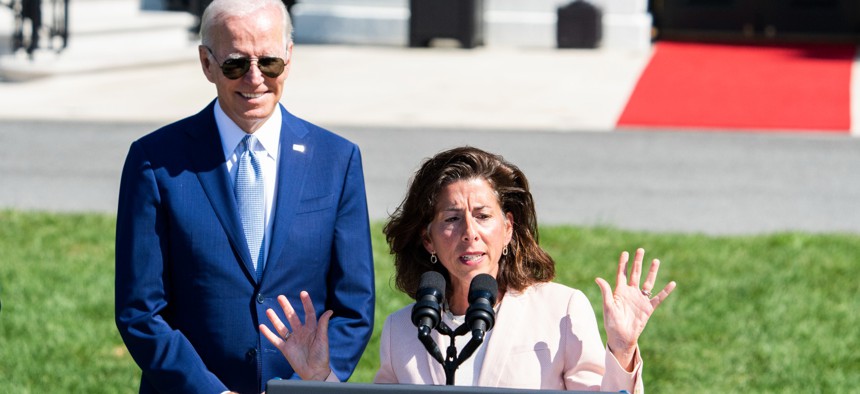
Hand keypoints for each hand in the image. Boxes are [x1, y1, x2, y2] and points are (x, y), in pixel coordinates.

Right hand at [259, 291, 332, 380]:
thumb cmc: (321, 355)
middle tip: (280, 297)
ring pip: (282, 327)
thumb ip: (323, 325)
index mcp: (311, 329)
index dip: (306, 303)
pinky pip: (275, 339)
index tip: (303, 293)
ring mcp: (292, 340)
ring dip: (275, 319)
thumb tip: (329, 311)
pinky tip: (262, 326)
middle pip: (292, 317)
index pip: (309, 313)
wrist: (314, 372)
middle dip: (286, 307)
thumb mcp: (323, 339)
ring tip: (268, 310)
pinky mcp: (285, 348)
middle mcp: (301, 332)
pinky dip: (268, 333)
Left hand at [595, 248, 675, 370]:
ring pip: (648, 282)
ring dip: (652, 272)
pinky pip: (658, 297)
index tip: (625, 252)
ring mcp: (640, 299)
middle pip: (635, 274)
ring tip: (656, 260)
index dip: (623, 264)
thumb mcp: (608, 306)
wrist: (622, 337)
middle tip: (640, 250)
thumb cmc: (612, 323)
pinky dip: (665, 291)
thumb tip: (598, 278)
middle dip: (637, 262)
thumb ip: (606, 292)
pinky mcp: (648, 308)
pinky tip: (672, 283)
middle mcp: (631, 293)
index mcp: (619, 291)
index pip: (621, 274)